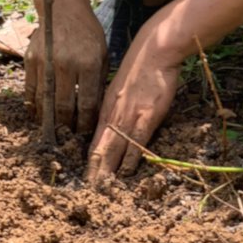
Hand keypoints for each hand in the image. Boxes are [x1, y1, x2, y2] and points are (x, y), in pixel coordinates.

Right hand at [24, 10, 107, 132]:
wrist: (63, 9)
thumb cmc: (87, 33)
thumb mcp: (102, 53)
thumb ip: (99, 81)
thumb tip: (94, 112)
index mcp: (89, 63)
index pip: (86, 104)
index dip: (84, 124)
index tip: (83, 135)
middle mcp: (66, 64)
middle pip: (63, 106)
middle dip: (66, 126)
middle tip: (67, 138)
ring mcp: (46, 62)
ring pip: (44, 101)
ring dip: (48, 120)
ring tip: (52, 131)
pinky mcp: (30, 60)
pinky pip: (30, 90)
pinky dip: (33, 106)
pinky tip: (38, 115)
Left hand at [85, 31, 181, 181]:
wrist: (155, 50)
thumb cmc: (139, 65)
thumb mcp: (119, 85)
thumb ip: (114, 106)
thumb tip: (112, 122)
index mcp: (107, 107)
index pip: (94, 141)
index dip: (90, 162)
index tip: (87, 179)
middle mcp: (115, 114)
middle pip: (101, 149)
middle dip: (95, 173)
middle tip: (89, 193)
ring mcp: (130, 115)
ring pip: (115, 149)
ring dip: (109, 171)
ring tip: (103, 190)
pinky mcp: (147, 115)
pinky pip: (137, 141)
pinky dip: (130, 158)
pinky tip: (127, 171)